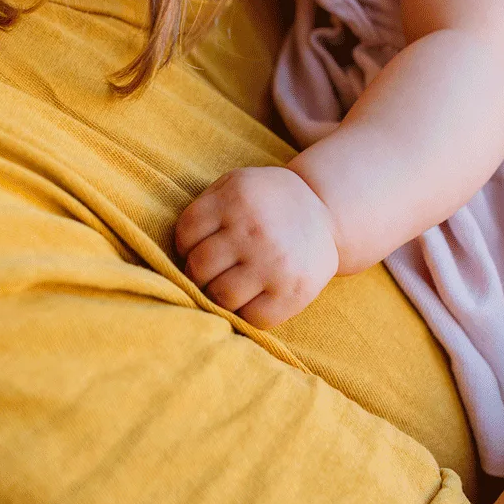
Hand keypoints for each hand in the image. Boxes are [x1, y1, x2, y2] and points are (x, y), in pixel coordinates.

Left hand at [175, 167, 339, 328]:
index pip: (186, 235)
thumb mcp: (237, 185)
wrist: (327, 212)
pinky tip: (251, 297)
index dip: (186, 246)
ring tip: (230, 285)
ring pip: (220, 297)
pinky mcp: (293, 292)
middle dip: (200, 273)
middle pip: (199, 268)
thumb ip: (205, 207)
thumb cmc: (269, 202)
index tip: (198, 249)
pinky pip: (251, 318)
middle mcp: (254, 231)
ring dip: (219, 295)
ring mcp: (274, 264)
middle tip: (213, 271)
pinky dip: (244, 313)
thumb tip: (176, 254)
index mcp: (236, 199)